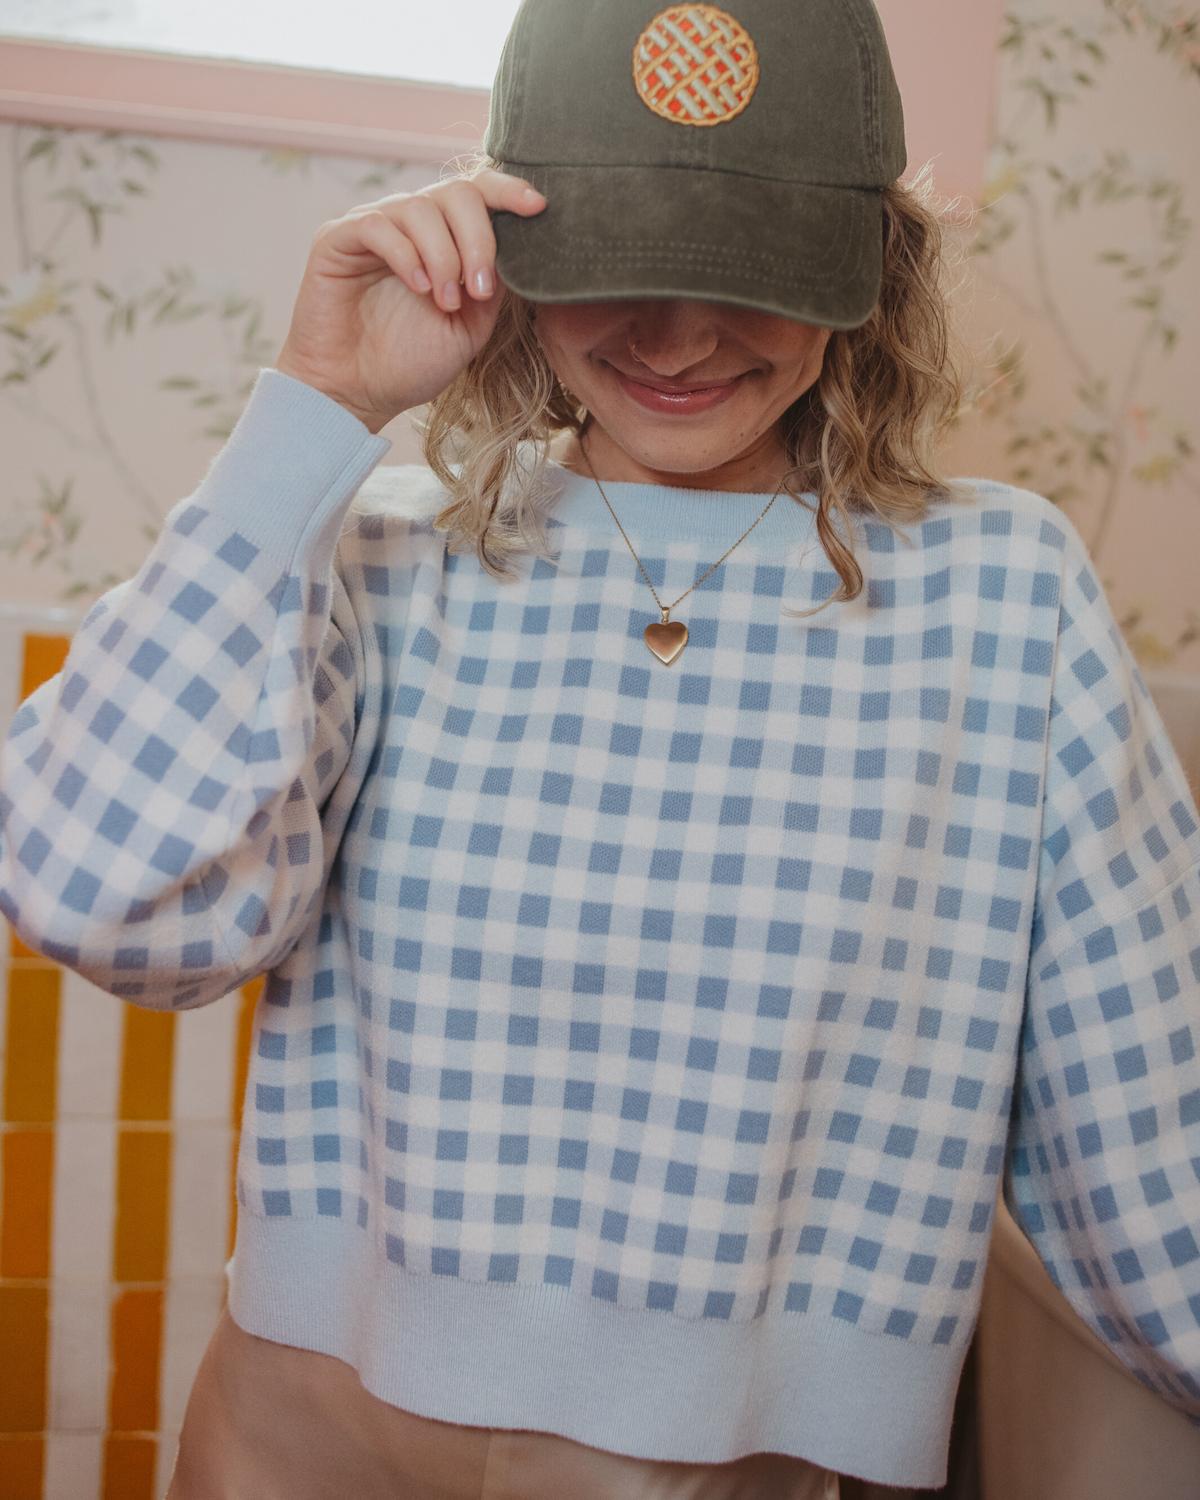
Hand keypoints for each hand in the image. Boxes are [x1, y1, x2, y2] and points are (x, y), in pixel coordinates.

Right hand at [273, 168, 548, 432]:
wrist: (355, 394)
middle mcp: (410, 225)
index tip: (537, 207)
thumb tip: (519, 245)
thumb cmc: (410, 363)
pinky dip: (406, 255)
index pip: (478, 193)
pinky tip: (419, 289)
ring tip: (445, 302)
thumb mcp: (471, 327)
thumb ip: (494, 284)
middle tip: (480, 291)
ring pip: (420, 207)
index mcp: (444, 239)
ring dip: (444, 257)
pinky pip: (378, 225)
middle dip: (479, 239)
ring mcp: (374, 228)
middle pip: (456, 193)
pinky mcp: (337, 239)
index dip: (508, 191)